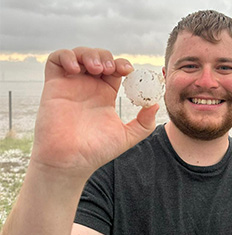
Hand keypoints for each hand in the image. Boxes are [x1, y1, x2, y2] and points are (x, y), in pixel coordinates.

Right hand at [31, 47, 158, 178]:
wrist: (71, 161)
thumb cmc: (96, 151)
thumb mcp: (127, 136)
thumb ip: (144, 123)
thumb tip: (156, 105)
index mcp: (105, 95)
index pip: (115, 69)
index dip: (122, 64)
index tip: (129, 71)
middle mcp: (88, 88)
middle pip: (98, 58)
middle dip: (106, 57)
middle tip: (110, 69)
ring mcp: (71, 85)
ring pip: (79, 55)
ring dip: (89, 54)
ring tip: (96, 68)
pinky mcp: (53, 85)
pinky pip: (56, 60)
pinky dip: (66, 56)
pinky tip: (76, 68)